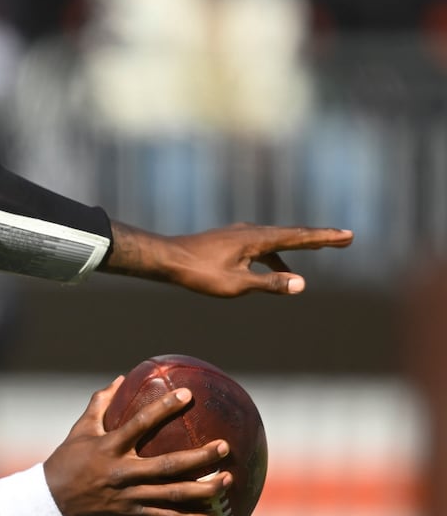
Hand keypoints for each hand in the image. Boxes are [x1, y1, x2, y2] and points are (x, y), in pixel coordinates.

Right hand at [41, 378, 230, 515]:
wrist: (52, 498)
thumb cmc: (68, 458)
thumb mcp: (81, 428)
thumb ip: (101, 403)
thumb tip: (121, 379)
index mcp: (109, 446)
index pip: (140, 424)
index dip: (164, 408)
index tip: (188, 395)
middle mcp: (121, 471)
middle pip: (167, 465)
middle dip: (199, 457)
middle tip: (223, 447)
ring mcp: (128, 493)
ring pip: (172, 493)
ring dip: (203, 489)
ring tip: (228, 479)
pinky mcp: (130, 511)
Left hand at [143, 223, 352, 296]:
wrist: (167, 258)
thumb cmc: (199, 273)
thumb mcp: (236, 284)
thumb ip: (269, 284)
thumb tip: (301, 284)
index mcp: (257, 239)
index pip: (299, 238)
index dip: (325, 238)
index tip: (348, 236)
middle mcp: (252, 231)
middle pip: (292, 234)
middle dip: (319, 237)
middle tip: (345, 237)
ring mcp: (241, 235)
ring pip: (277, 239)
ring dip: (300, 245)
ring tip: (320, 247)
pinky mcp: (231, 241)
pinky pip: (262, 246)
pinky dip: (278, 255)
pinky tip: (281, 269)